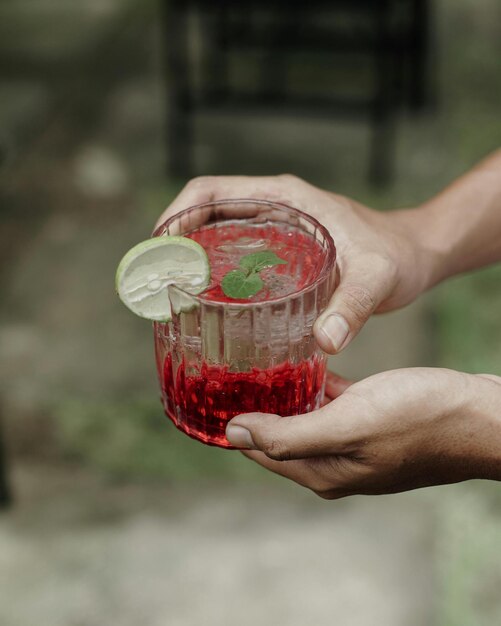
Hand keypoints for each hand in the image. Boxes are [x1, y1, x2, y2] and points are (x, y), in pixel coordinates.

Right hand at [155, 175, 435, 352]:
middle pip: (204, 212)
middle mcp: (274, 208)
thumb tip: (324, 342)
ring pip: (215, 234)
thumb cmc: (396, 256)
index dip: (175, 214)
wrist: (414, 255)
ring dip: (188, 257)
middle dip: (171, 240)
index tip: (155, 248)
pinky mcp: (280, 252)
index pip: (211, 191)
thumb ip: (353, 307)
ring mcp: (275, 229)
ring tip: (168, 296)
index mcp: (285, 198)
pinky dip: (211, 274)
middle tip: (153, 282)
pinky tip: (207, 307)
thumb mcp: (377, 277)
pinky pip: (234, 256)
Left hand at [225, 369, 500, 497]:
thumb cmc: (421, 417)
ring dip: (281, 394)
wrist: (480, 415)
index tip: (205, 395)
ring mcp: (352, 441)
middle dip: (252, 406)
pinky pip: (328, 404)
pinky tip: (303, 362)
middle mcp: (332, 461)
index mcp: (321, 470)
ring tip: (256, 362)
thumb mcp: (350, 425)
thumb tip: (232, 435)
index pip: (257, 449)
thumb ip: (289, 434)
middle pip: (276, 433)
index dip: (230, 425)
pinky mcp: (369, 421)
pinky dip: (313, 387)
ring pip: (302, 416)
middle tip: (227, 370)